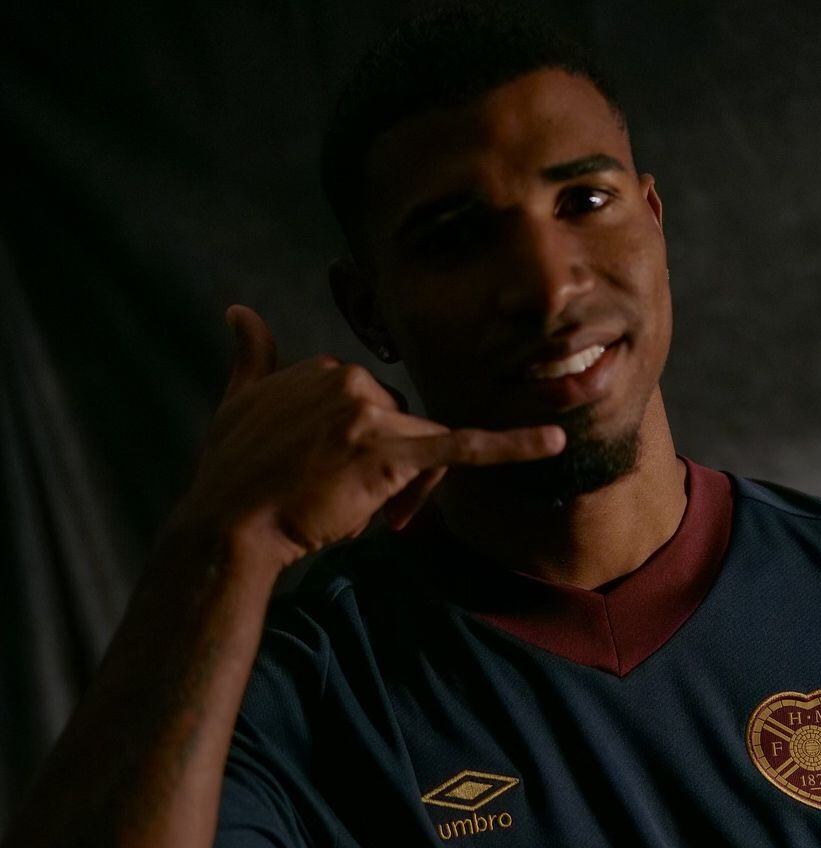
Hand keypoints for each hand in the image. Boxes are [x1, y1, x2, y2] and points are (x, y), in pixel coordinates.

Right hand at [185, 304, 565, 567]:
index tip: (330, 488)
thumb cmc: (233, 476)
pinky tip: (554, 441)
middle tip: (348, 512)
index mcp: (323, 369)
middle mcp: (348, 380)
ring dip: (403, 493)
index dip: (363, 458)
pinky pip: (463, 446)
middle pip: (406, 431)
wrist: (229, 526)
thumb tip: (239, 311)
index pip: (377, 413)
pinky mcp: (389, 452)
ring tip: (352, 516)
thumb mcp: (237, 405)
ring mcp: (369, 413)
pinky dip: (513, 445)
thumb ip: (250, 357)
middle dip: (392, 478)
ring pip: (422, 452)